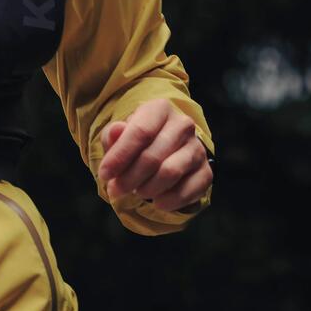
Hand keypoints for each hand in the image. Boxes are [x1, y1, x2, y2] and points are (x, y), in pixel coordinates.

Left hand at [98, 99, 212, 212]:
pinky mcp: (206, 171)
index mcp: (160, 109)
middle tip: (116, 190)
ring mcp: (197, 148)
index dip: (120, 156)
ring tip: (136, 192)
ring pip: (170, 173)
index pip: (141, 132)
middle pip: (153, 156)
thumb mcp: (119, 135)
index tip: (104, 174)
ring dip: (147, 189)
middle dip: (129, 178)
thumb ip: (114, 135)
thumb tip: (116, 131)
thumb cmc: (136, 142)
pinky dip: (169, 201)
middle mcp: (183, 125)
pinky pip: (188, 190)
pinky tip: (157, 201)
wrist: (165, 150)